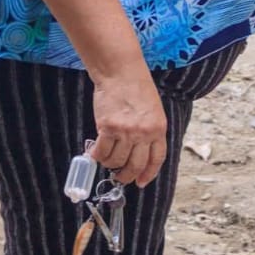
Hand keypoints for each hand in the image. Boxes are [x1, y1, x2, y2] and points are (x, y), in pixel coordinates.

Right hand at [89, 67, 167, 187]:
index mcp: (159, 129)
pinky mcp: (108, 128)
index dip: (148, 174)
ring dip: (109, 164)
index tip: (141, 182)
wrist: (121, 73)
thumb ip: (149, 132)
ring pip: (116, 161)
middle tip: (120, 177)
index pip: (156, 159)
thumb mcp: (153, 111)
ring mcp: (126, 131)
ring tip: (106, 159)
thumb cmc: (137, 88)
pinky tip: (95, 153)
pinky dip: (97, 156)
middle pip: (136, 165)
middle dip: (127, 175)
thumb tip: (139, 153)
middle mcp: (144, 133)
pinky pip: (101, 152)